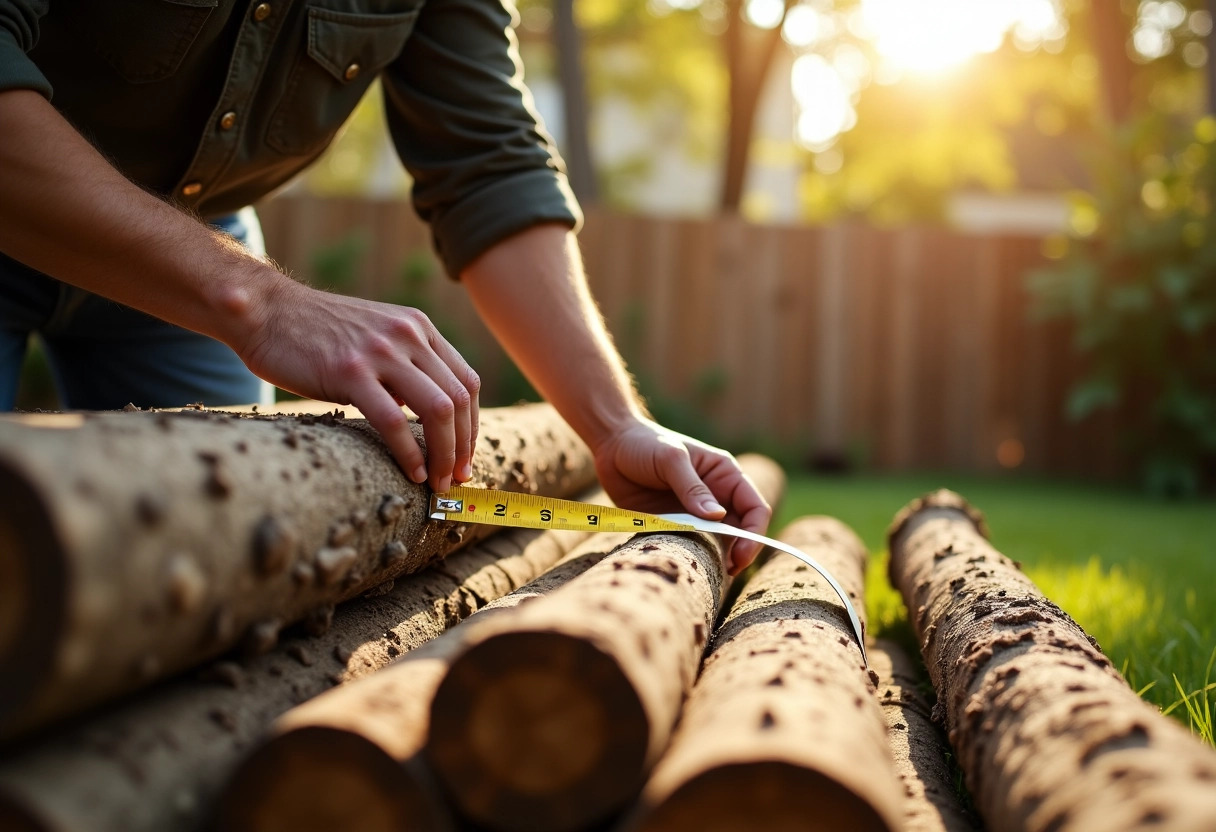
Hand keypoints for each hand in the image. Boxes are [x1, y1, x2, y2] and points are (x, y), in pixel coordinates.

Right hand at [240, 277, 479, 491]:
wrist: (265, 311)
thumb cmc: (315, 333)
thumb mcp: (375, 337)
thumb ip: (405, 366)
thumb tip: (426, 414)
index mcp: (418, 328)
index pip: (466, 382)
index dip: (471, 425)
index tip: (465, 455)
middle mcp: (407, 336)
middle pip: (457, 399)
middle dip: (463, 446)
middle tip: (456, 477)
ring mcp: (380, 352)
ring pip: (436, 411)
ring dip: (444, 454)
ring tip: (437, 481)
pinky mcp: (350, 372)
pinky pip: (394, 421)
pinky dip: (410, 453)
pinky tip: (413, 472)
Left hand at [592, 417, 771, 574]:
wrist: (612, 448)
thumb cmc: (645, 444)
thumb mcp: (671, 459)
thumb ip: (692, 487)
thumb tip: (717, 516)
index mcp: (724, 475)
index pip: (754, 508)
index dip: (753, 533)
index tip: (740, 554)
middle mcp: (716, 496)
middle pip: (741, 531)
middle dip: (739, 553)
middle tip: (727, 572)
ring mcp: (695, 513)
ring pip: (717, 543)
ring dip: (716, 558)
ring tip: (707, 571)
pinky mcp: (674, 525)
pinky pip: (690, 546)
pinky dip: (692, 557)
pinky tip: (685, 564)